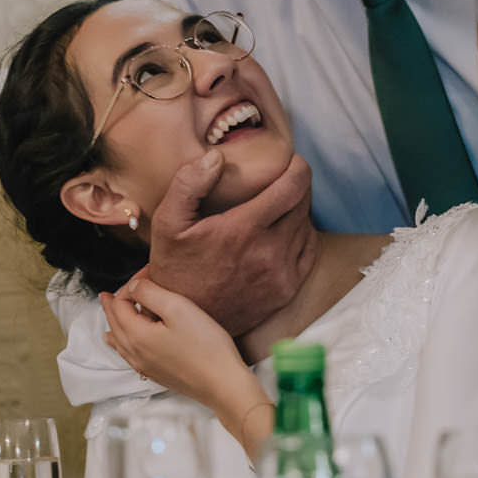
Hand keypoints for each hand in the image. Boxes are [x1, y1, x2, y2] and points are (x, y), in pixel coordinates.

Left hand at [100, 276, 273, 453]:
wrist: (222, 384)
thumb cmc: (206, 347)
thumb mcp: (178, 308)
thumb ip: (150, 293)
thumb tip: (133, 287)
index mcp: (136, 335)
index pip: (120, 303)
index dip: (131, 284)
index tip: (149, 272)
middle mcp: (134, 353)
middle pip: (114, 322)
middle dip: (113, 303)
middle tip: (108, 293)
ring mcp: (144, 366)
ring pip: (118, 339)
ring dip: (113, 322)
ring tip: (109, 311)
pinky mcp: (155, 374)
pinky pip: (127, 354)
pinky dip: (119, 341)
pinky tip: (118, 342)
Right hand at [144, 150, 316, 337]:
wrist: (186, 319)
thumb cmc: (175, 268)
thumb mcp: (168, 224)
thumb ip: (189, 185)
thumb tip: (216, 158)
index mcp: (244, 229)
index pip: (292, 188)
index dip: (299, 169)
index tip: (293, 162)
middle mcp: (269, 252)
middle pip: (303, 205)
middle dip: (298, 187)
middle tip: (285, 180)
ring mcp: (281, 274)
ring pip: (307, 227)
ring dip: (300, 211)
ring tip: (284, 204)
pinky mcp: (286, 290)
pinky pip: (309, 252)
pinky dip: (304, 236)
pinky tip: (288, 230)